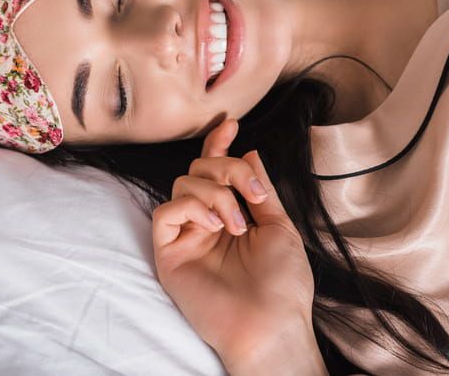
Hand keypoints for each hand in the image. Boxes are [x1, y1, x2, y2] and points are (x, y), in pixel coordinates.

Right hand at [152, 119, 316, 365]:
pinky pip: (165, 212)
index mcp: (234, 215)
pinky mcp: (170, 254)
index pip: (217, 172)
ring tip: (236, 224)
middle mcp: (207, 222)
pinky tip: (213, 226)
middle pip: (199, 168)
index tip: (230, 124)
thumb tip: (250, 151)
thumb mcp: (280, 226)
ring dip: (215, 193)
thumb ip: (261, 188)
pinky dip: (190, 207)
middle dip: (227, 169)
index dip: (219, 145)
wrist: (271, 324)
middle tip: (251, 197)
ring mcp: (187, 237)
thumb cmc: (283, 283)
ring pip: (183, 183)